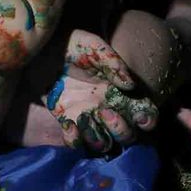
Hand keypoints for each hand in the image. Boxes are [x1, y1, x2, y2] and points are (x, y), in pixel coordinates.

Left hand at [44, 30, 157, 155]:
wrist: (42, 50)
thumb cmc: (72, 46)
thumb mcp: (93, 47)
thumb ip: (113, 62)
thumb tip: (130, 86)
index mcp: (121, 93)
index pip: (144, 114)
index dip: (147, 120)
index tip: (140, 116)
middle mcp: (109, 110)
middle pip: (127, 136)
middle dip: (121, 130)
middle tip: (106, 112)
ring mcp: (89, 118)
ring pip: (104, 145)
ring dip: (98, 138)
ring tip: (85, 118)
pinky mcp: (68, 122)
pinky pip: (76, 143)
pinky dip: (74, 139)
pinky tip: (68, 124)